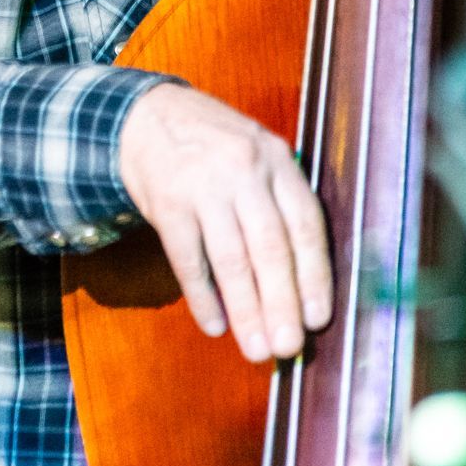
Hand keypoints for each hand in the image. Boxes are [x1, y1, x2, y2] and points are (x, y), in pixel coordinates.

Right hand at [118, 82, 331, 360]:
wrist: (146, 116)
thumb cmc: (213, 145)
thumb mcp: (256, 153)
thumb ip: (280, 201)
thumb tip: (303, 282)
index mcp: (276, 158)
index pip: (305, 223)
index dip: (314, 275)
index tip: (319, 319)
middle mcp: (243, 169)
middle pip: (270, 246)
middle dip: (282, 303)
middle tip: (289, 347)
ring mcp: (203, 185)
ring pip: (231, 259)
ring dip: (246, 310)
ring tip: (257, 349)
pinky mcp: (167, 203)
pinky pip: (189, 260)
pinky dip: (202, 297)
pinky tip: (214, 325)